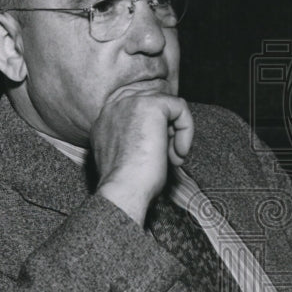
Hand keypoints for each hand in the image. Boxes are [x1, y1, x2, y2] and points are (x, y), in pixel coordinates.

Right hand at [92, 90, 193, 224]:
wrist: (123, 189)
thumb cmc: (127, 182)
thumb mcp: (127, 154)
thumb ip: (135, 136)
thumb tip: (159, 132)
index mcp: (105, 118)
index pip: (137, 106)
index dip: (156, 126)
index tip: (160, 149)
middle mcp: (114, 105)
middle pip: (154, 102)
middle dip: (167, 128)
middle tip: (168, 155)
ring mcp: (131, 101)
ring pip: (168, 106)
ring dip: (176, 133)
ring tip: (172, 157)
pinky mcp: (151, 105)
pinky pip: (180, 107)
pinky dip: (186, 130)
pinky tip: (179, 153)